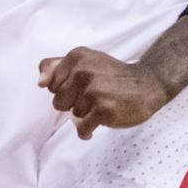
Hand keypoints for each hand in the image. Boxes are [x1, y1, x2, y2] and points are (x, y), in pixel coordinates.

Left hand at [40, 47, 170, 138]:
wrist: (148, 85)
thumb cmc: (113, 75)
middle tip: (95, 96)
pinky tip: (100, 122)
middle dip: (73, 104)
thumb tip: (40, 83)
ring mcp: (94, 90)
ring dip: (86, 115)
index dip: (65, 90)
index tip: (82, 86)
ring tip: (104, 104)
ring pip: (72, 115)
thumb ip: (56, 67)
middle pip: (58, 102)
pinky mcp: (103, 109)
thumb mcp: (85, 61)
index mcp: (77, 56)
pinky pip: (82, 129)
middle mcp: (83, 71)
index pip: (49, 84)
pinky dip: (87, 131)